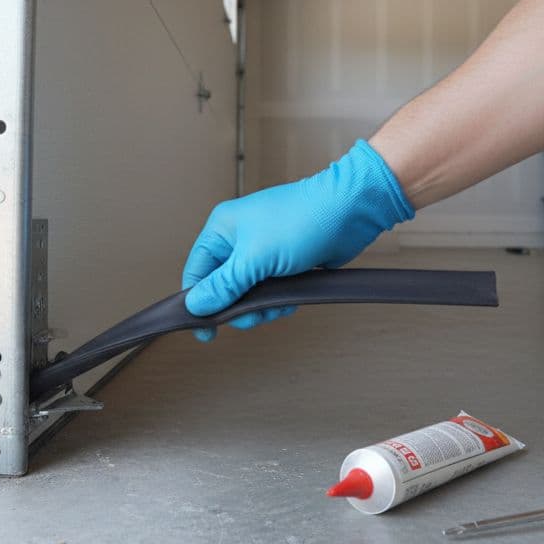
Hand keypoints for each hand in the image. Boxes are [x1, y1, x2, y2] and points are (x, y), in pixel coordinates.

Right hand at [181, 139, 414, 340]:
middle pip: (222, 288)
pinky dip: (278, 301)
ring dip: (262, 307)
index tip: (204, 332)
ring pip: (247, 294)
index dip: (197, 302)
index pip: (196, 272)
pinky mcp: (283, 262)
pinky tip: (292, 301)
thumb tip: (194, 305)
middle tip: (255, 316)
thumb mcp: (255, 259)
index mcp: (221, 229)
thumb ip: (223, 286)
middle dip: (239, 307)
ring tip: (280, 305)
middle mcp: (237, 239)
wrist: (349, 211)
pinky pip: (270, 292)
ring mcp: (261, 250)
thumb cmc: (301, 222)